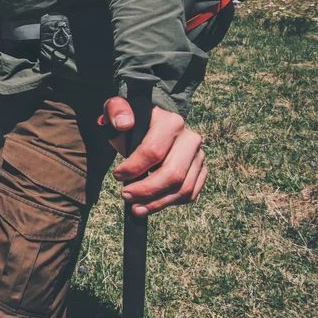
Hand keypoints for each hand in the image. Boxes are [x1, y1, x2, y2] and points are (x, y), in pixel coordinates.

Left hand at [100, 97, 206, 217]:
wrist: (151, 123)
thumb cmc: (131, 119)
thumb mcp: (118, 109)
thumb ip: (116, 111)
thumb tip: (125, 123)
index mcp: (171, 123)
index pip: (153, 152)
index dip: (134, 168)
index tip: (116, 175)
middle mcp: (190, 139)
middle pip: (173, 174)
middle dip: (147, 190)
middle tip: (126, 196)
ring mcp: (198, 156)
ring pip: (183, 188)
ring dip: (158, 203)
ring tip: (137, 208)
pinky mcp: (200, 170)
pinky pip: (190, 193)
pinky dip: (170, 202)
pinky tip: (152, 204)